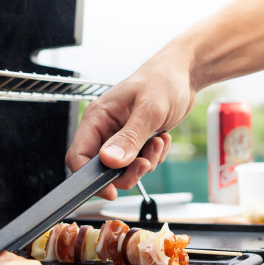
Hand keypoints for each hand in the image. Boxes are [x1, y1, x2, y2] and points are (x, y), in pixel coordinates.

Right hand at [67, 51, 192, 199]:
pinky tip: (162, 138)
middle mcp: (105, 128)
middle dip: (127, 171)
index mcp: (97, 117)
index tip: (110, 190)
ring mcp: (121, 136)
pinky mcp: (136, 141)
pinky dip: (154, 156)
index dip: (90, 178)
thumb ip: (130, 138)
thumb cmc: (164, 80)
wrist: (185, 74)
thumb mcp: (149, 110)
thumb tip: (110, 161)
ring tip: (158, 141)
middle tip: (146, 162)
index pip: (78, 156)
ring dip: (146, 162)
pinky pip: (140, 162)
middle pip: (103, 169)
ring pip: (124, 169)